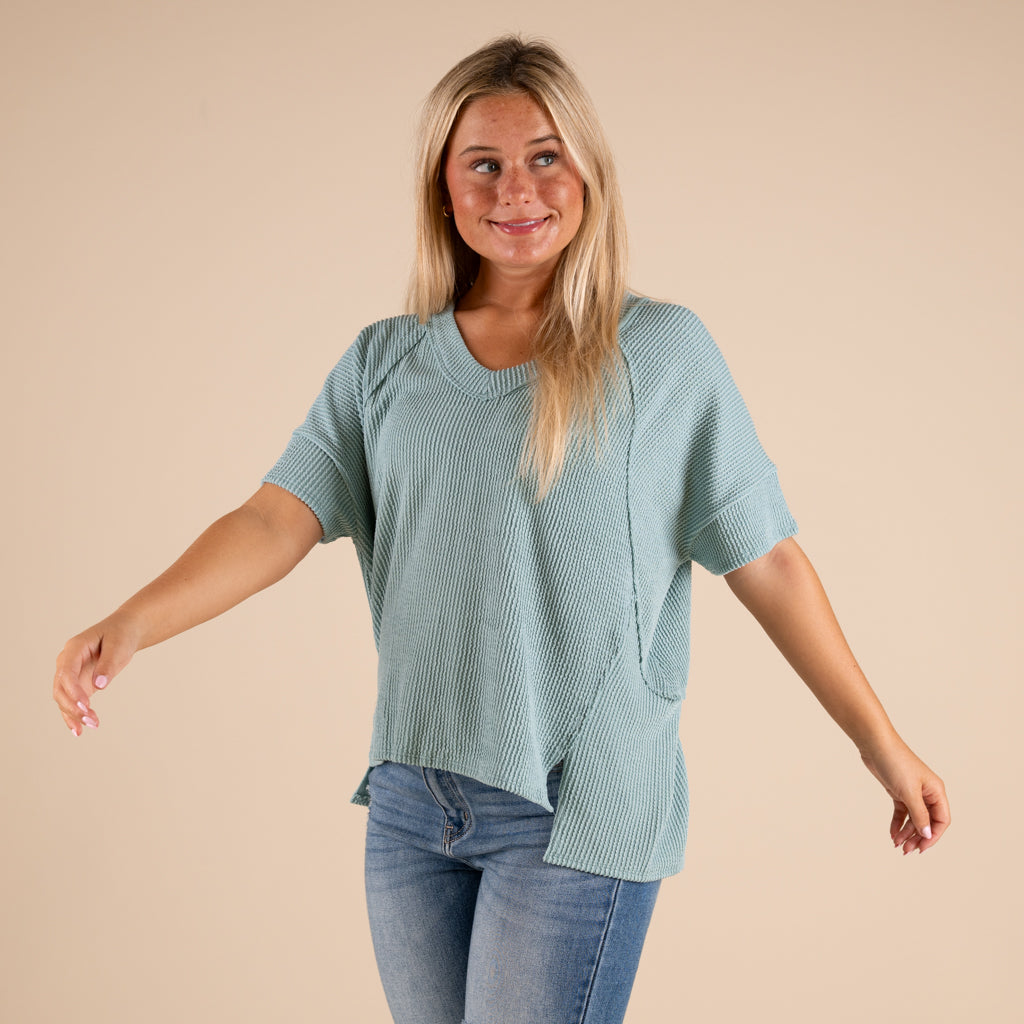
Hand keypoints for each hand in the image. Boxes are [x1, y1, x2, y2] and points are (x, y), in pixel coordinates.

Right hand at [53, 615, 140, 735]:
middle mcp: (67, 662)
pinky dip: (73, 716)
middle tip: (90, 720)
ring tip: (92, 725)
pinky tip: (78, 730)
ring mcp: (70, 674)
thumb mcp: (119, 646)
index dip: (73, 690)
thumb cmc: (121, 635)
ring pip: (63, 698)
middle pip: (60, 688)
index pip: (67, 672)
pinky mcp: (77, 684)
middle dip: (72, 706)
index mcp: (74, 648)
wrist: (124, 632)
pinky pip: (70, 701)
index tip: (85, 705)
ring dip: (74, 714)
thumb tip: (99, 686)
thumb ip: (108, 664)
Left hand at [860, 737, 949, 854]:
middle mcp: (927, 793)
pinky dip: (898, 823)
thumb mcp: (909, 792)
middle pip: (927, 822)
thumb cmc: (895, 763)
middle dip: (918, 837)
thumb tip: (927, 834)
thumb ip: (919, 815)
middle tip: (906, 850)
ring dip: (907, 832)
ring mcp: (912, 792)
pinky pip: (902, 812)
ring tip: (897, 845)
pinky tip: (892, 834)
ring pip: (914, 819)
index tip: (922, 848)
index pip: (942, 820)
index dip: (934, 836)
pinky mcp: (898, 791)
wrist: (875, 745)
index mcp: (936, 791)